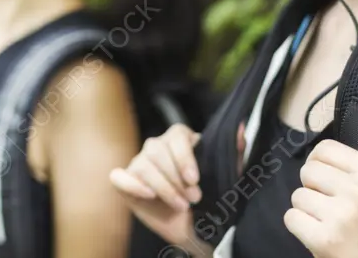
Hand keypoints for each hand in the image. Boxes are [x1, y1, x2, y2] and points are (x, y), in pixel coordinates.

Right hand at [109, 121, 246, 253]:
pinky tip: (148, 194)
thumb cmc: (208, 200)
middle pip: (157, 150)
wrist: (193, 228)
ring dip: (163, 187)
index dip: (184, 156)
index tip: (195, 179)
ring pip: (142, 164)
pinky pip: (118, 176)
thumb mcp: (226, 178)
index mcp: (179, 141)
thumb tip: (240, 129)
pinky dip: (132, 184)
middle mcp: (156, 148)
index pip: (176, 133)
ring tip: (180, 204)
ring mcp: (139, 163)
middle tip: (193, 197)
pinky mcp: (124, 181)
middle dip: (175, 177)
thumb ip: (234, 153)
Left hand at [284, 140, 357, 257]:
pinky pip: (291, 217)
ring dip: (307, 209)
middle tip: (329, 204)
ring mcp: (340, 216)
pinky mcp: (323, 238)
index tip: (324, 175)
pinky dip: (300, 226)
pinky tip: (318, 233)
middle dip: (312, 187)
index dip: (319, 161)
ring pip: (297, 195)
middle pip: (308, 170)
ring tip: (327, 221)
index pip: (326, 148)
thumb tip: (353, 138)